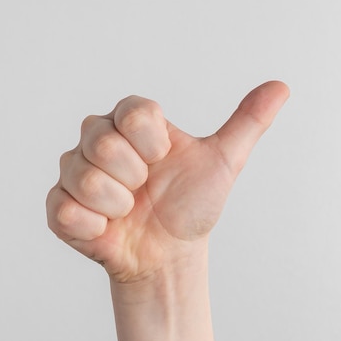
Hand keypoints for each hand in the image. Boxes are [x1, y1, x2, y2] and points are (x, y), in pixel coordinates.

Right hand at [46, 81, 288, 281]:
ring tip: (128, 211)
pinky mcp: (59, 206)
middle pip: (103, 143)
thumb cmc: (189, 205)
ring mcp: (73, 172)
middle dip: (136, 177)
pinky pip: (66, 211)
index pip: (133, 113)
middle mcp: (96, 138)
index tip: (163, 162)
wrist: (169, 254)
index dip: (153, 146)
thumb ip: (247, 122)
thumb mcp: (223, 162)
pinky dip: (96, 228)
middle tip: (144, 191)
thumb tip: (281, 87)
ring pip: (85, 178)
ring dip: (118, 206)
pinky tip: (108, 229)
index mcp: (130, 120)